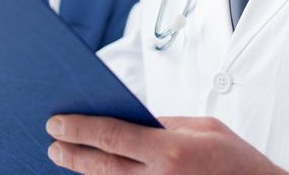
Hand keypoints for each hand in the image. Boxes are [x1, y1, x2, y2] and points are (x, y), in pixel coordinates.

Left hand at [46, 114, 286, 174]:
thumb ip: (165, 123)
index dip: (79, 128)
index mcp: (170, 152)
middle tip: (52, 144)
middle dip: (72, 153)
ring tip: (65, 159)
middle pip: (101, 167)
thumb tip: (132, 120)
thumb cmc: (237, 161)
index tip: (56, 123)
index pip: (111, 136)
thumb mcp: (203, 127)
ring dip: (84, 172)